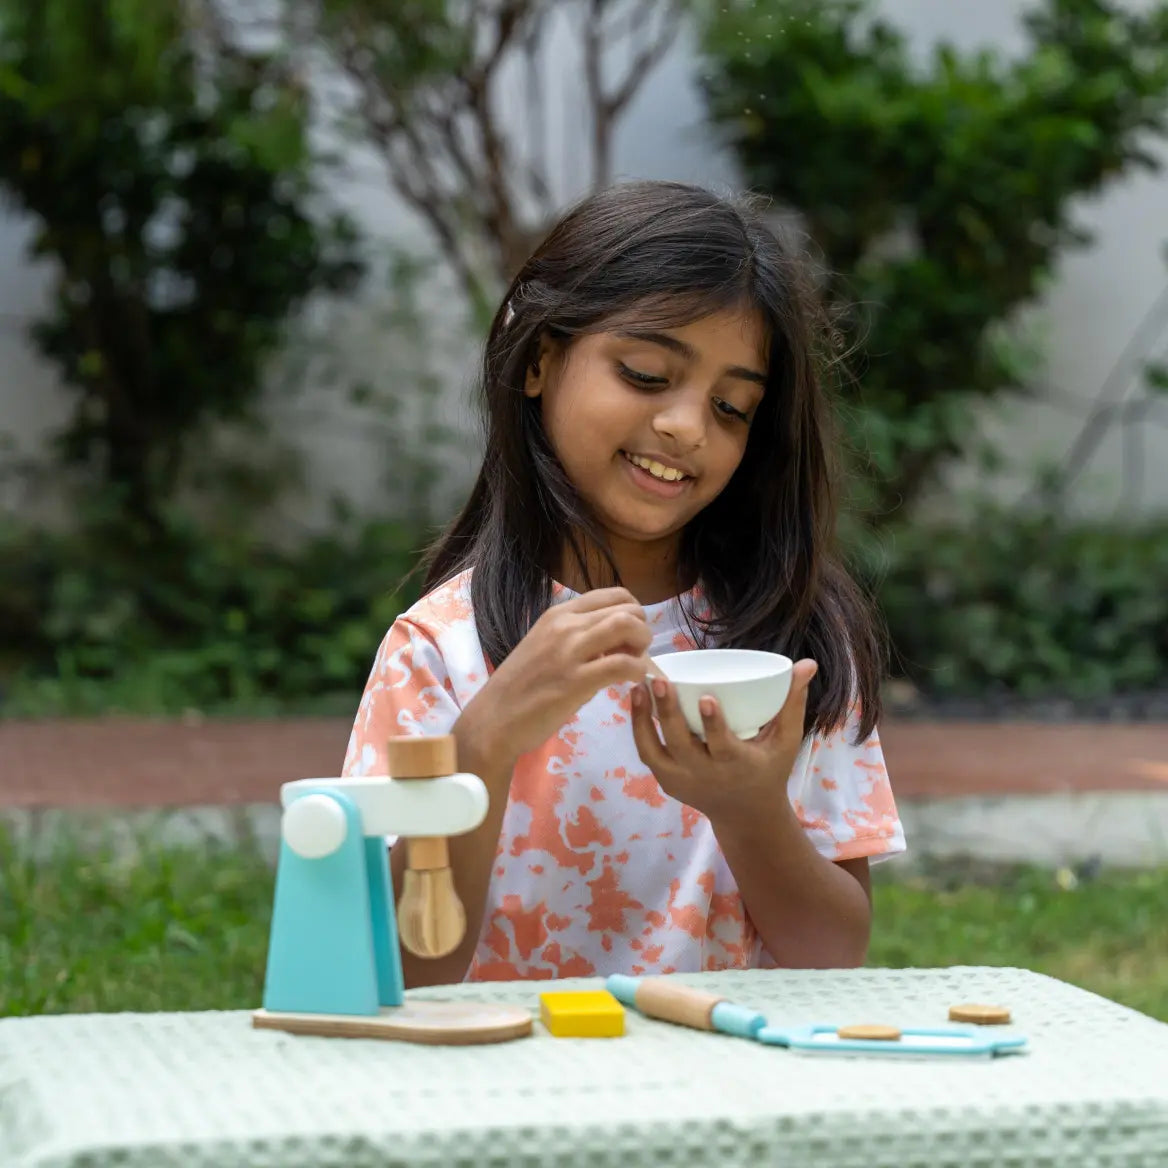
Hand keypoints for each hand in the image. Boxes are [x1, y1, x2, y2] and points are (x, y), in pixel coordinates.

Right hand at [462, 586, 652, 762]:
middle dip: (642, 629)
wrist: (494, 718)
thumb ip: (577, 638)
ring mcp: (570, 651)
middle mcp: (565, 625)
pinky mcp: (576, 681)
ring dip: (642, 645)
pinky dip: (637, 671)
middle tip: (636, 652)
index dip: (633, 611)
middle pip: (626, 608)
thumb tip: (613, 642)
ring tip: (634, 664)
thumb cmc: (520, 686)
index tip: (629, 634)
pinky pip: (622, 664)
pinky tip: (631, 681)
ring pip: (627, 626)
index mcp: (558, 614)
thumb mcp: (546, 646)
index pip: (613, 594)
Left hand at [630, 659, 818, 825]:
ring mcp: (682, 781)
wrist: (745, 814)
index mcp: (737, 765)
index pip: (723, 747)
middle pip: (682, 745)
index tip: (706, 698)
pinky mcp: (667, 781)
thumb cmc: (768, 768)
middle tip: (660, 680)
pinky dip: (639, 729)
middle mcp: (706, 775)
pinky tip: (636, 700)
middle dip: (669, 713)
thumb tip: (807, 663)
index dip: (714, 725)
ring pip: (655, 751)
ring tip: (638, 687)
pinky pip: (648, 754)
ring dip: (643, 720)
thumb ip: (794, 702)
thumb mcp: (787, 740)